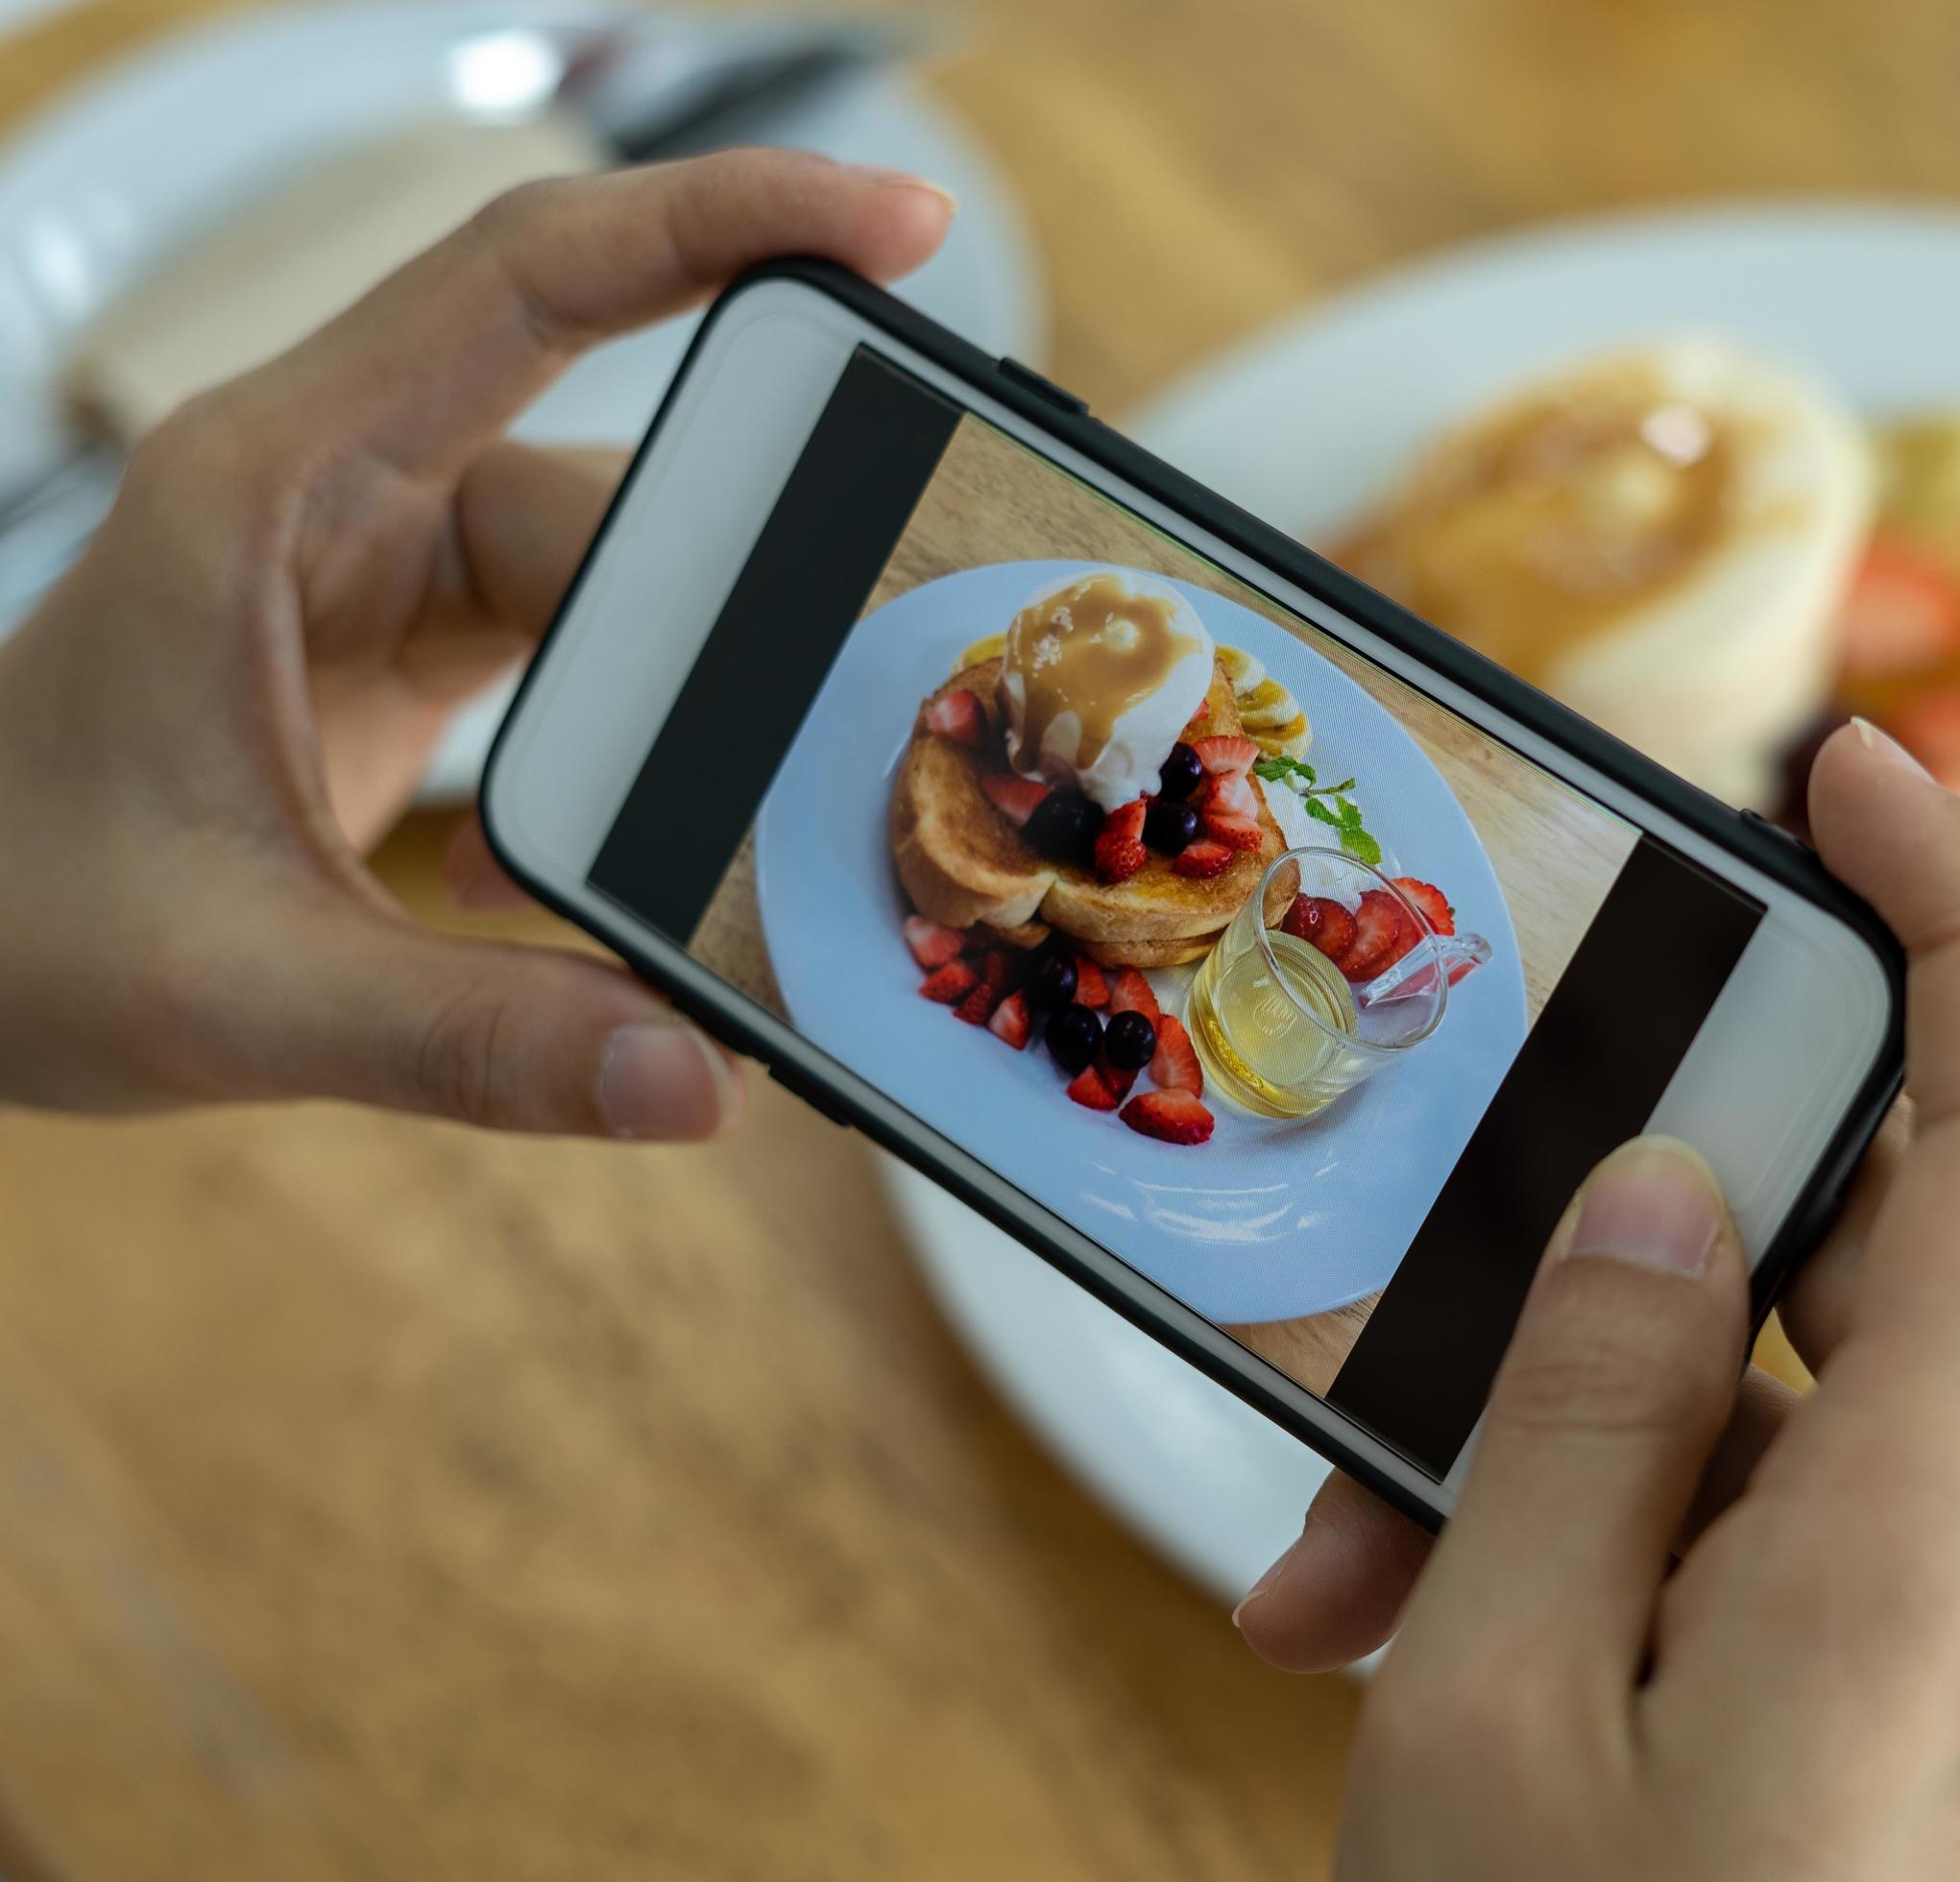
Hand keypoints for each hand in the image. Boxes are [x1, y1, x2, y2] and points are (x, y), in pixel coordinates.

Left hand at [0, 152, 950, 1134]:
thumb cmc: (7, 923)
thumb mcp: (240, 989)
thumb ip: (474, 1040)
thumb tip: (690, 1079)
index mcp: (275, 487)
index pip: (528, 279)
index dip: (722, 220)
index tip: (897, 224)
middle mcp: (341, 494)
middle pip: (615, 472)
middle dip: (750, 561)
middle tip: (871, 647)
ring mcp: (382, 566)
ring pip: (620, 571)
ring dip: (687, 688)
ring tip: (756, 789)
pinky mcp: (416, 644)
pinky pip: (586, 651)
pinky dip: (631, 747)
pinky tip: (602, 858)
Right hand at [1250, 723, 1959, 1878]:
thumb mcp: (1498, 1706)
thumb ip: (1586, 1416)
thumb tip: (1657, 1201)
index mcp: (1927, 1546)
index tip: (1859, 771)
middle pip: (1832, 1285)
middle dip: (1597, 1285)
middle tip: (1398, 1349)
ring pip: (1764, 1438)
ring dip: (1555, 1472)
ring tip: (1347, 1586)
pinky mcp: (1931, 1708)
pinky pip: (1775, 1553)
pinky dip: (1611, 1562)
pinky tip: (1431, 1650)